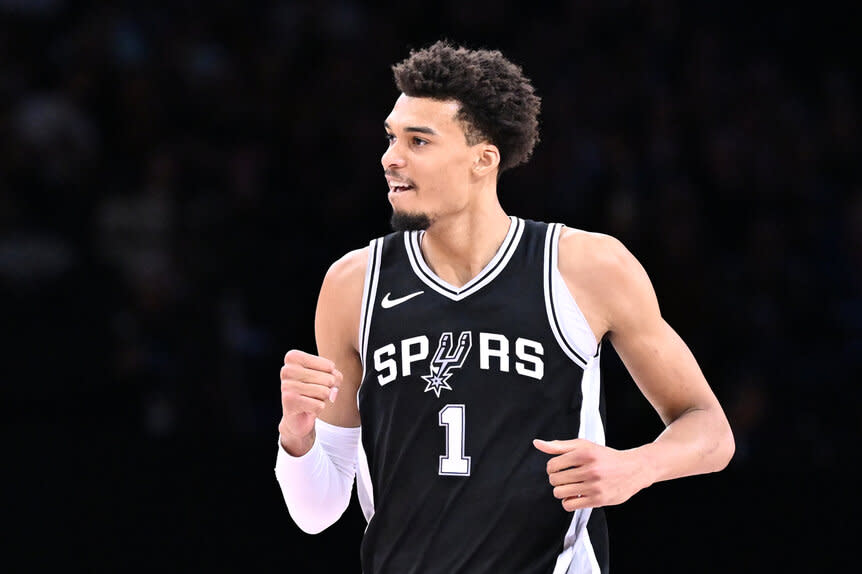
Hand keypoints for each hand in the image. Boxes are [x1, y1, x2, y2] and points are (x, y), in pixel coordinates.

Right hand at [278, 349, 342, 453]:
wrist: (298, 416)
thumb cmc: (313, 390)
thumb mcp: (329, 377)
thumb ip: (336, 378)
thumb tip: (332, 392)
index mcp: (294, 357)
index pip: (330, 366)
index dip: (331, 377)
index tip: (318, 380)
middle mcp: (287, 369)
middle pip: (328, 379)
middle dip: (327, 389)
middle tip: (314, 392)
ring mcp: (287, 385)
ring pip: (324, 392)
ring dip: (322, 399)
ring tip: (310, 399)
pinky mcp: (289, 401)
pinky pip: (319, 405)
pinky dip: (318, 409)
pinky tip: (307, 408)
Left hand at [533, 438, 648, 510]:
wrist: (634, 469)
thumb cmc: (605, 457)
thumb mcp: (583, 446)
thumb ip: (559, 446)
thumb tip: (537, 443)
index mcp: (585, 453)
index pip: (552, 465)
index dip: (552, 468)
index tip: (559, 468)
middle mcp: (590, 469)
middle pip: (555, 479)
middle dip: (557, 479)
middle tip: (566, 478)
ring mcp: (594, 486)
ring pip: (560, 493)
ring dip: (561, 491)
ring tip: (570, 486)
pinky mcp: (598, 500)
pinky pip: (570, 505)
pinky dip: (568, 501)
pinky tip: (576, 495)